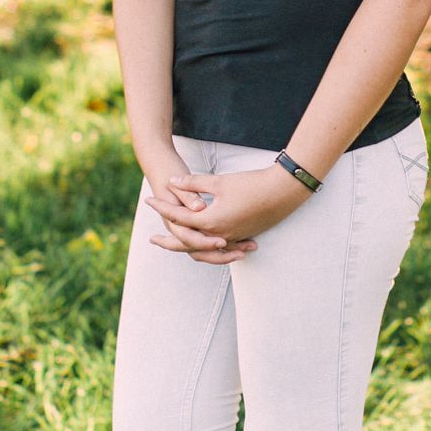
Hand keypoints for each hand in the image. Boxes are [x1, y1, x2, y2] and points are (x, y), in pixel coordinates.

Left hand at [144, 163, 309, 263]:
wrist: (283, 192)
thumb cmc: (251, 184)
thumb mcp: (219, 182)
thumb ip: (193, 183)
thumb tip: (172, 181)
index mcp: (210, 221)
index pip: (178, 218)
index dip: (162, 207)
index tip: (148, 200)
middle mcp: (219, 235)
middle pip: (186, 244)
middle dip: (168, 242)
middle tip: (153, 239)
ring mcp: (232, 238)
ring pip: (204, 250)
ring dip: (188, 247)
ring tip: (177, 243)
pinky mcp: (243, 236)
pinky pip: (220, 248)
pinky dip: (208, 248)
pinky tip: (204, 241)